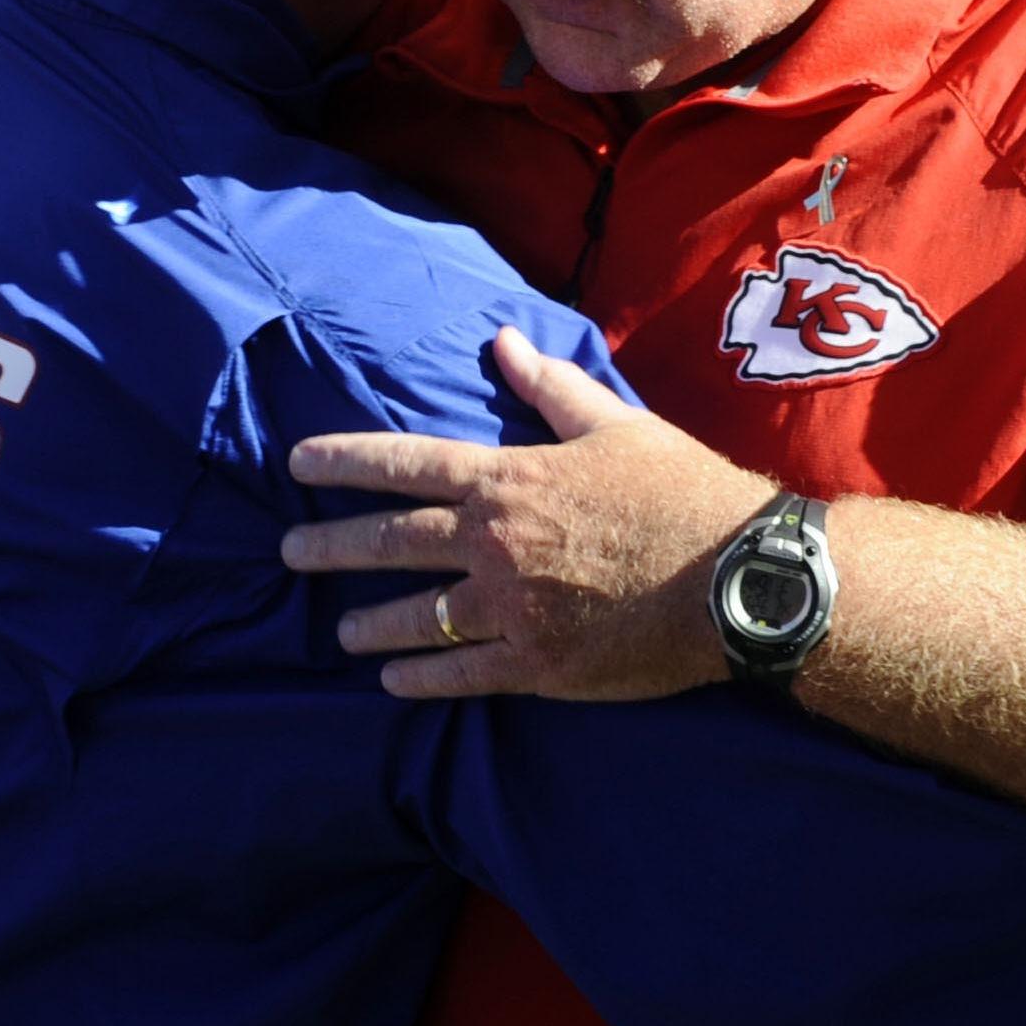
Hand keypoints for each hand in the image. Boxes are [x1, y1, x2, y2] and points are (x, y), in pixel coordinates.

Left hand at [280, 326, 769, 700]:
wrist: (737, 577)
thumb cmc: (681, 490)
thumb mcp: (616, 424)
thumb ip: (551, 388)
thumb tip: (504, 343)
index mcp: (509, 478)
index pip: (405, 464)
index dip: (344, 462)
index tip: (296, 463)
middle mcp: (495, 543)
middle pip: (391, 543)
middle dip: (331, 546)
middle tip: (289, 552)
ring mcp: (511, 609)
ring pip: (417, 616)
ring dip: (371, 622)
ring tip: (340, 631)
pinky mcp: (537, 665)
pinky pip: (461, 675)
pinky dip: (419, 680)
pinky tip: (392, 682)